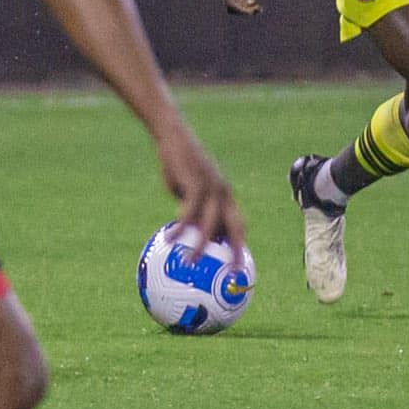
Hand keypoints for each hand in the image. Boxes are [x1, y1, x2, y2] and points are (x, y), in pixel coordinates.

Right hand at [157, 124, 246, 256]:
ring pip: (210, 223)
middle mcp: (223, 193)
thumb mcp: (188, 190)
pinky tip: (169, 238)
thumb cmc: (179, 164)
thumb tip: (190, 233)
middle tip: (232, 272)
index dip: (239, 244)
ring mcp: (211, 188)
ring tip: (191, 262)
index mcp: (224, 195)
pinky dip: (180, 228)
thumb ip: (193, 210)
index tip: (238, 265)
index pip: (238, 224)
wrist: (173, 136)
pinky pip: (188, 213)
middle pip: (235, 226)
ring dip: (201, 245)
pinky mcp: (196, 184)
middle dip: (236, 249)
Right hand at [213, 0, 260, 15]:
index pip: (230, 3)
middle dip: (244, 10)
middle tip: (259, 9)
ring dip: (244, 7)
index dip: (241, 10)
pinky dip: (243, 1)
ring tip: (258, 7)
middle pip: (231, 6)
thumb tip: (248, 1)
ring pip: (233, 4)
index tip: (253, 11)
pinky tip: (254, 1)